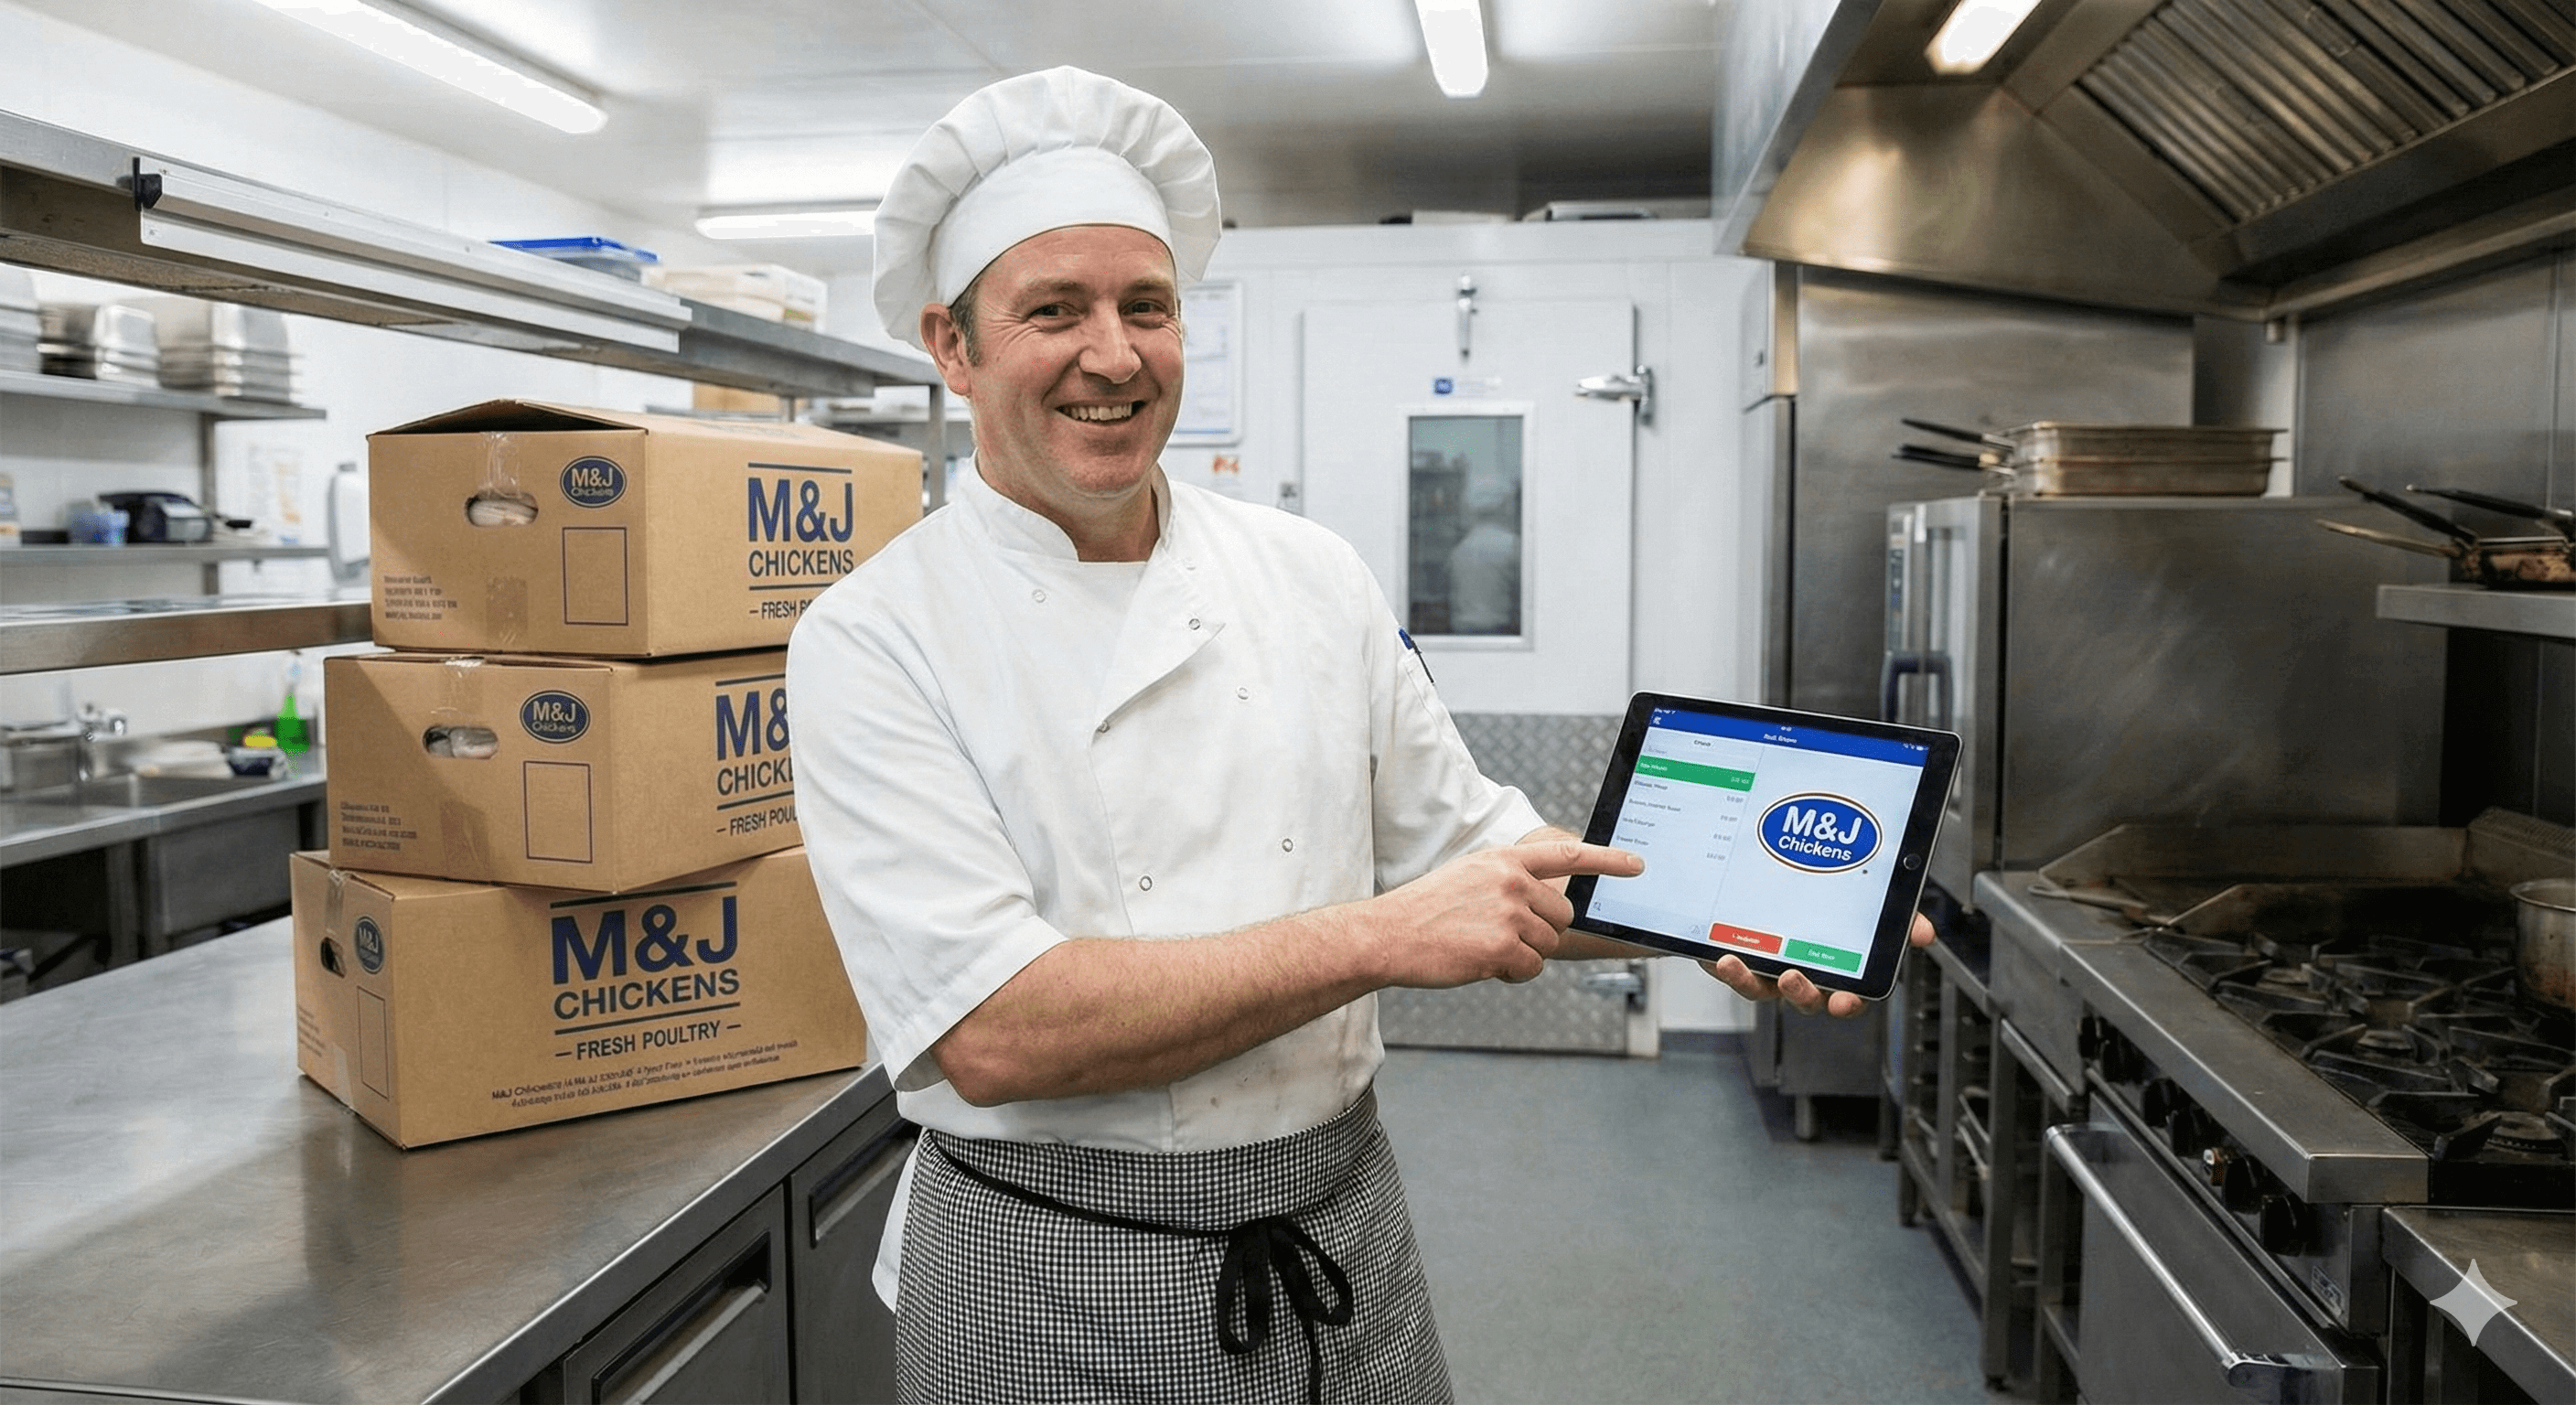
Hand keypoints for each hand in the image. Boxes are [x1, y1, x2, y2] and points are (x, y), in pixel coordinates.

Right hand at [1370, 838, 1643, 987]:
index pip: (1567, 855)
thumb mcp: (1469, 877)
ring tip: (1480, 945)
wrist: (1387, 935)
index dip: (1607, 860)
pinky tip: (1479, 962)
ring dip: (1522, 954)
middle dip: (1541, 931)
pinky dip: (1511, 973)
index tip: (1637, 864)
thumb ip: (1509, 882)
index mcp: (1504, 860)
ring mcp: (1509, 914)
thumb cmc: (1425, 911)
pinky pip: (1532, 968)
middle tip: (1498, 934)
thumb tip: (1549, 905)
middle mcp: (1511, 881)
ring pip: (1548, 945)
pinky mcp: (1503, 947)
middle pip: (1563, 915)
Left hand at [1700, 912, 1934, 1017]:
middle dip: (1804, 995)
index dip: (1849, 1002)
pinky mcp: (1739, 962)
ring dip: (1757, 982)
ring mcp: (1768, 972)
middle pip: (1807, 999)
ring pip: (1765, 991)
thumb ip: (1895, 920)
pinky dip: (1731, 970)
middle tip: (1795, 981)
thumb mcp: (1861, 908)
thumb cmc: (1816, 907)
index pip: (1849, 996)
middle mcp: (1802, 976)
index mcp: (1835, 970)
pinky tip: (1727, 958)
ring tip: (1759, 968)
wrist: (1760, 892)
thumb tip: (1924, 932)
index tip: (1845, 1000)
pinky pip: (1735, 974)